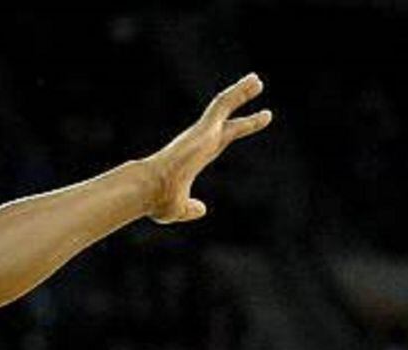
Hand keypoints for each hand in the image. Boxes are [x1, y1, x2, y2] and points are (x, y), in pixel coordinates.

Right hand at [141, 73, 271, 223]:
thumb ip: (191, 208)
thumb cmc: (158, 201)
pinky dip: (238, 93)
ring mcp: (201, 133)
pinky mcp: (204, 128)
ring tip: (258, 80)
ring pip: (225, 106)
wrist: (149, 189)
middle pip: (226, 119)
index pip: (221, 140)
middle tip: (255, 90)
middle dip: (240, 104)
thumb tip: (201, 209)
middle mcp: (199, 142)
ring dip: (241, 92)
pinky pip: (223, 104)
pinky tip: (252, 83)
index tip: (249, 123)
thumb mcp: (179, 209)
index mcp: (196, 158)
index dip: (236, 130)